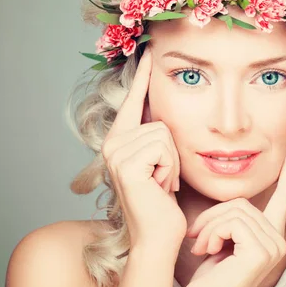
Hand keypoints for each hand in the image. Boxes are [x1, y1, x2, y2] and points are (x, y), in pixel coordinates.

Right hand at [101, 48, 185, 255]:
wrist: (158, 237)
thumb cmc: (163, 204)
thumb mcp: (162, 165)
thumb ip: (158, 139)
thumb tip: (167, 113)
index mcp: (120, 141)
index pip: (135, 101)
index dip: (142, 76)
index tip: (150, 49)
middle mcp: (112, 143)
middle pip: (160, 120)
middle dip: (172, 152)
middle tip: (164, 180)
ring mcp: (116, 152)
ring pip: (164, 133)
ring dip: (172, 163)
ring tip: (162, 185)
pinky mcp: (126, 162)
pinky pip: (163, 147)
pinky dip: (170, 170)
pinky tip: (160, 188)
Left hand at [180, 134, 285, 286]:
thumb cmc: (208, 277)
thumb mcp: (220, 239)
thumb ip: (231, 219)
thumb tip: (228, 202)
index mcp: (269, 235)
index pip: (282, 195)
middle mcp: (276, 239)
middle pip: (242, 202)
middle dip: (212, 218)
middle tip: (197, 240)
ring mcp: (272, 245)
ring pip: (234, 211)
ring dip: (209, 228)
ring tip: (201, 249)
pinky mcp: (261, 251)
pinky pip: (232, 222)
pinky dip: (212, 234)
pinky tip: (207, 253)